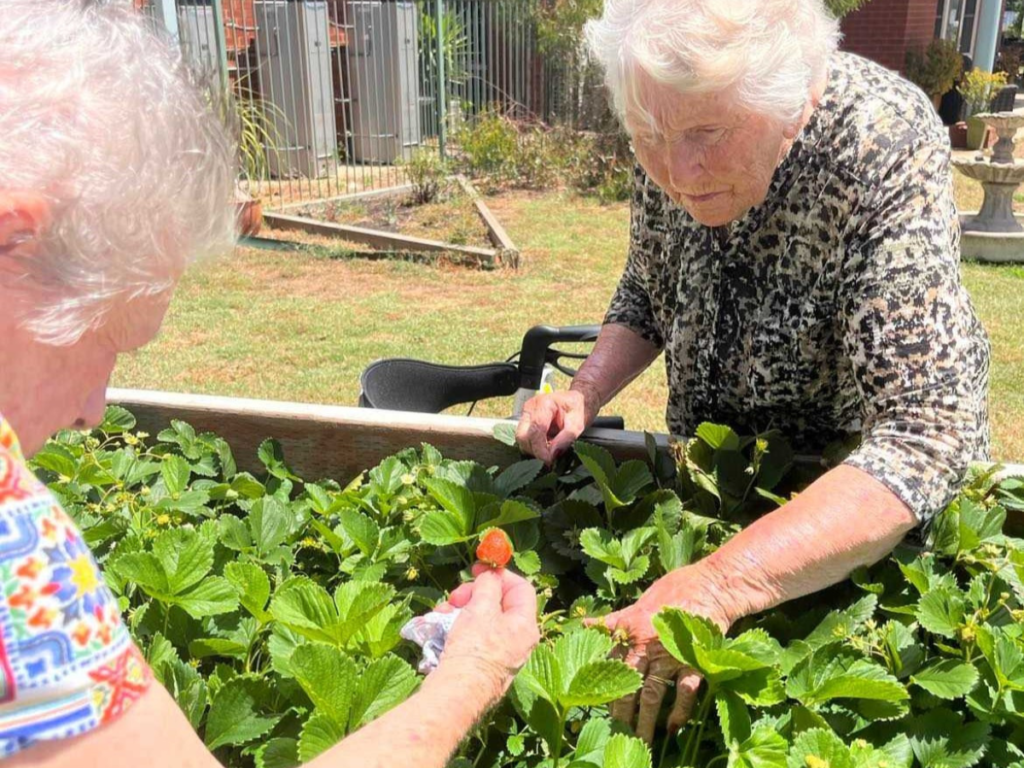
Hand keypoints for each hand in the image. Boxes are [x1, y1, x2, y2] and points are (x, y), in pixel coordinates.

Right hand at [436, 564, 540, 697]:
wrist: (457, 693)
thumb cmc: (475, 648)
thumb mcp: (482, 607)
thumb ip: (488, 585)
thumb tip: (490, 575)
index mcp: (525, 626)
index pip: (521, 588)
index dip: (500, 575)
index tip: (478, 568)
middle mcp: (517, 641)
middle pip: (497, 604)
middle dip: (472, 595)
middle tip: (455, 597)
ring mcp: (499, 654)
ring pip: (479, 620)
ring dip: (458, 610)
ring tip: (440, 614)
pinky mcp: (480, 665)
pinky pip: (470, 637)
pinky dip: (455, 628)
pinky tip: (436, 627)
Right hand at [515, 388, 597, 464]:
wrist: (577, 401)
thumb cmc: (579, 409)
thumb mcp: (578, 424)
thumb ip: (565, 439)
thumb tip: (552, 454)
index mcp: (544, 404)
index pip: (535, 430)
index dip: (540, 449)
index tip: (549, 461)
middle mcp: (530, 407)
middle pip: (522, 435)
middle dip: (534, 450)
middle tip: (549, 458)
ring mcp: (526, 413)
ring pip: (521, 438)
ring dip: (533, 449)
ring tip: (549, 451)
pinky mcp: (525, 420)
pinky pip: (524, 437)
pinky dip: (533, 445)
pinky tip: (545, 446)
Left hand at [587, 566, 732, 742]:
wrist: (712, 585)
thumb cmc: (675, 589)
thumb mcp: (639, 602)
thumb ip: (615, 620)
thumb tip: (585, 624)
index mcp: (630, 628)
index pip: (609, 663)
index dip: (602, 684)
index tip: (596, 704)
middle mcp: (646, 645)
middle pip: (627, 684)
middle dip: (620, 712)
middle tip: (616, 733)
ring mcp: (670, 655)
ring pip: (652, 694)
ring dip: (646, 721)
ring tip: (641, 741)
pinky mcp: (694, 661)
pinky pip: (684, 692)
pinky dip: (679, 711)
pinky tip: (673, 728)